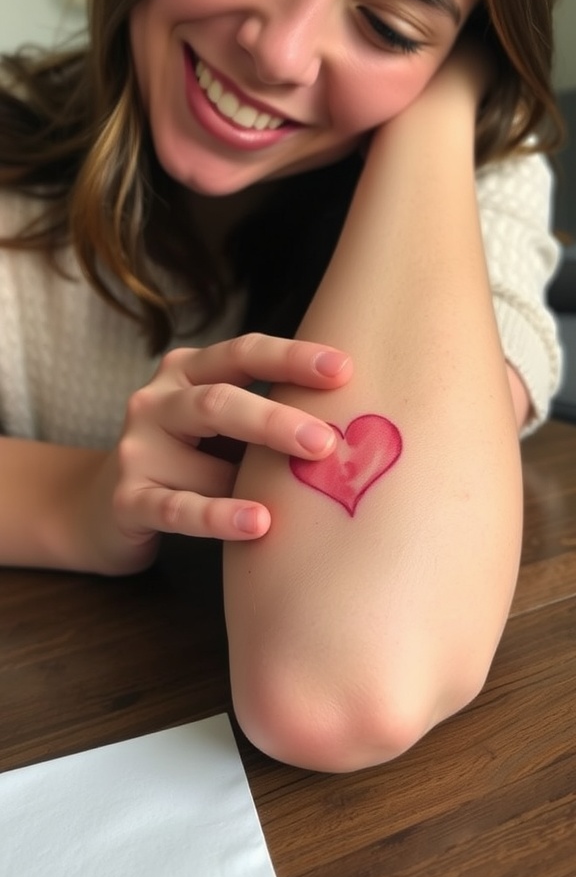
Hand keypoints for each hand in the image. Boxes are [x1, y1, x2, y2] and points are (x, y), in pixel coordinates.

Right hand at [110, 334, 351, 546]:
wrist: (107, 508)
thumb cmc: (189, 461)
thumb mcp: (222, 430)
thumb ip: (266, 419)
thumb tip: (352, 426)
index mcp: (187, 370)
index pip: (243, 353)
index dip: (292, 358)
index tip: (344, 369)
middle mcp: (156, 400)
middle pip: (219, 400)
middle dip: (276, 420)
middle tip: (326, 443)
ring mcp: (137, 449)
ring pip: (201, 458)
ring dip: (253, 477)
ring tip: (300, 491)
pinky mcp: (127, 500)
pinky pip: (177, 508)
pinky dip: (220, 516)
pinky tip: (258, 523)